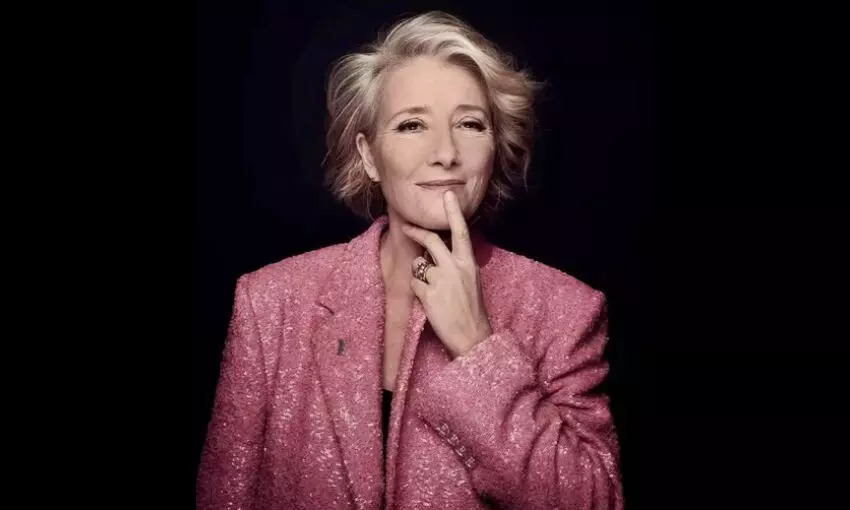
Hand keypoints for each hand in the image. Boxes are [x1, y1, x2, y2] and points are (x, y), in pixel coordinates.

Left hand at [401, 190, 492, 357]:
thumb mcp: (471, 281)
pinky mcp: (428, 293)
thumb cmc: (472, 310)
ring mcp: (441, 279)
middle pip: (432, 240)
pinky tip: (429, 302)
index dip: (453, 212)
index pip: (461, 232)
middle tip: (406, 227)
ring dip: (420, 273)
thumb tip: (435, 255)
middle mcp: (455, 267)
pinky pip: (414, 284)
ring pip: (419, 264)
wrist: (472, 336)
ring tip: (432, 290)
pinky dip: (418, 291)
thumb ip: (456, 265)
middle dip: (416, 232)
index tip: (447, 195)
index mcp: (469, 263)